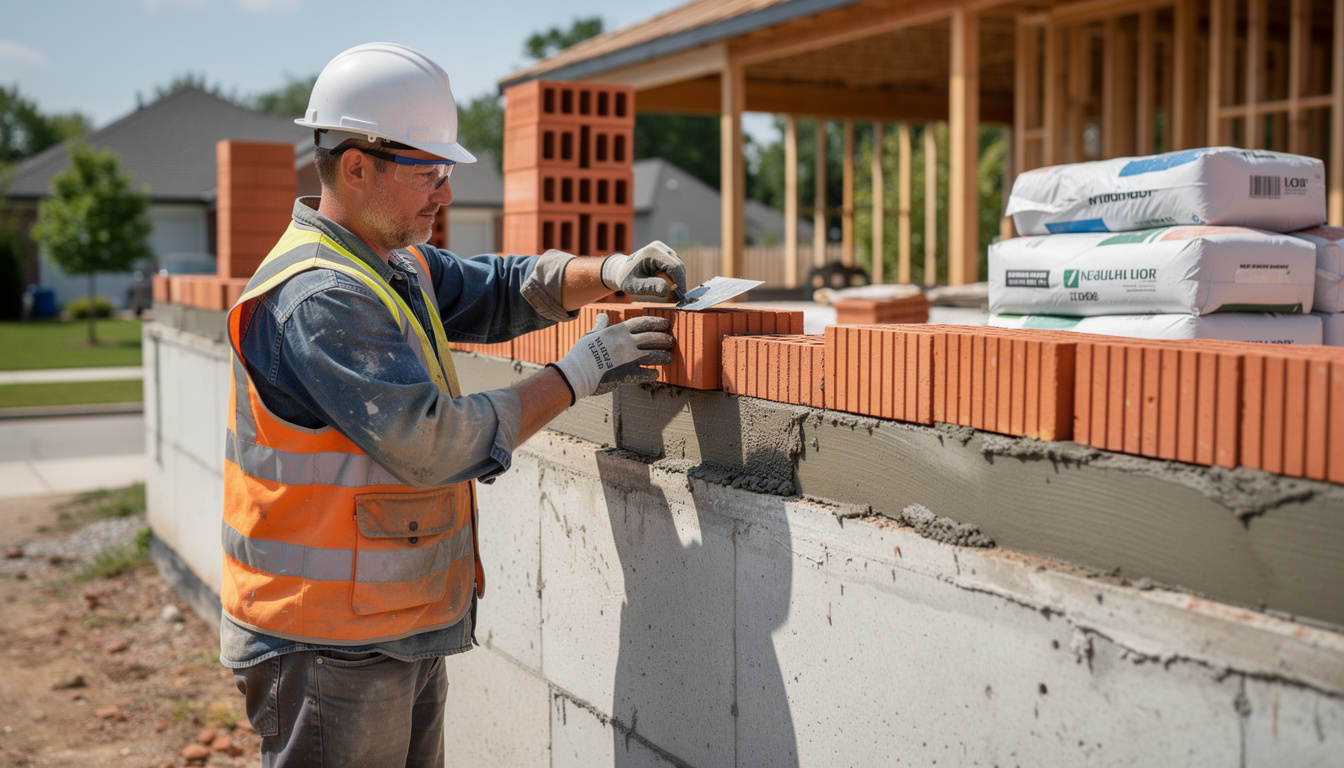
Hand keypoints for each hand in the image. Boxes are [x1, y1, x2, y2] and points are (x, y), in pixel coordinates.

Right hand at [549, 314, 673, 402]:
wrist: (577, 372)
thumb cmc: (582, 353)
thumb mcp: (592, 334)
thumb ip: (601, 325)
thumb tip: (602, 316)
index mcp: (619, 331)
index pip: (643, 322)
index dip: (657, 323)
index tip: (666, 324)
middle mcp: (627, 342)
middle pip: (653, 338)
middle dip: (665, 339)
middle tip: (671, 341)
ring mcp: (630, 359)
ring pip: (655, 355)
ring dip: (664, 356)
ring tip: (669, 357)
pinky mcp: (629, 374)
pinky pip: (647, 374)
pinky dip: (653, 374)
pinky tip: (655, 374)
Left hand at [601, 241, 686, 298]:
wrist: (621, 270)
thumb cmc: (626, 279)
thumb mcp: (635, 286)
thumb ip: (650, 287)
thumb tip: (668, 290)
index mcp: (651, 252)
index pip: (673, 266)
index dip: (679, 281)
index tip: (679, 296)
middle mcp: (659, 247)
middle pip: (678, 265)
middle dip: (679, 282)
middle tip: (675, 298)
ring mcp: (663, 249)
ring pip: (679, 266)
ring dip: (677, 280)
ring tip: (669, 292)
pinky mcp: (666, 253)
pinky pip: (676, 266)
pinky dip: (674, 277)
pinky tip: (667, 285)